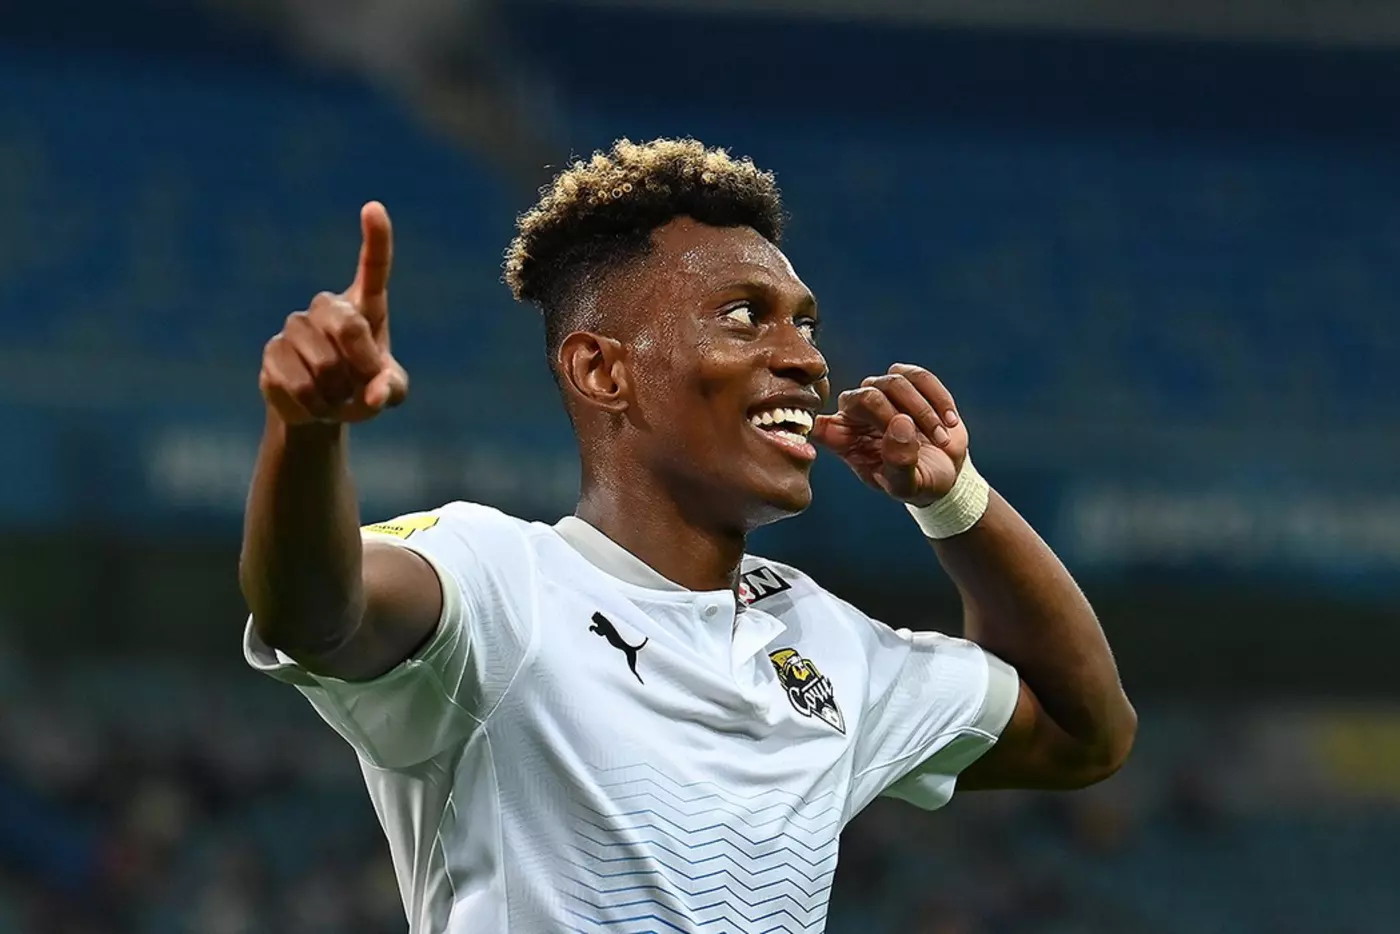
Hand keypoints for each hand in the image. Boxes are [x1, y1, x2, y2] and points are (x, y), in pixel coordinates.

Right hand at [259, 202, 408, 425]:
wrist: (321, 410)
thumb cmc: (363, 390)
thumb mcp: (390, 392)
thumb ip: (393, 390)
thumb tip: (377, 394)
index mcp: (366, 306)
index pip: (374, 267)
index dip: (376, 239)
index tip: (374, 208)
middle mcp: (327, 307)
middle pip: (349, 328)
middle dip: (362, 366)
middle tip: (365, 386)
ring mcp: (295, 326)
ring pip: (323, 365)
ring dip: (337, 393)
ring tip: (335, 395)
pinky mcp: (271, 352)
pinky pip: (297, 385)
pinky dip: (313, 406)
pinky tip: (312, 404)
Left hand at [811, 363, 967, 506]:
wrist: (945, 470)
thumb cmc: (917, 481)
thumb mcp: (907, 487)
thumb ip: (899, 463)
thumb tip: (900, 423)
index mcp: (844, 440)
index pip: (821, 426)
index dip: (829, 425)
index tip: (853, 439)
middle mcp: (855, 412)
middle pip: (865, 397)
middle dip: (898, 417)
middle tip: (922, 441)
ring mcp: (881, 392)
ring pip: (894, 382)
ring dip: (924, 411)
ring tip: (941, 439)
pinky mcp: (907, 380)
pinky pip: (918, 376)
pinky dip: (938, 398)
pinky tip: (950, 422)